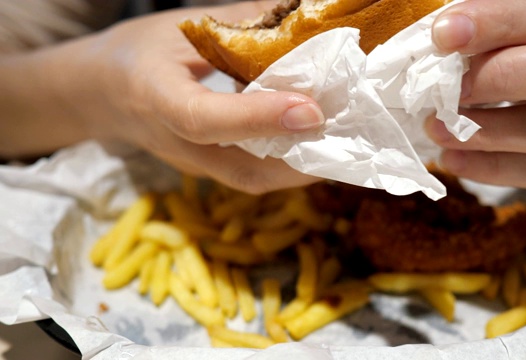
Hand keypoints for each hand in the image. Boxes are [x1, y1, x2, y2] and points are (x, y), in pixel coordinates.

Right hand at [34, 1, 323, 193]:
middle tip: (349, 134)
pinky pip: (252, 176)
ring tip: (343, 141)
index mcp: (155, 97)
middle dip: (302, 160)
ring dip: (303, 168)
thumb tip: (303, 15)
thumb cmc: (140, 51)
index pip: (205, 119)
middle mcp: (175, 142)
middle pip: (242, 172)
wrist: (100, 93)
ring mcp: (192, 164)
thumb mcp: (181, 28)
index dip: (259, 118)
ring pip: (253, 182)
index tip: (311, 110)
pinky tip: (315, 143)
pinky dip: (290, 165)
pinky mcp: (205, 170)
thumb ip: (240, 25)